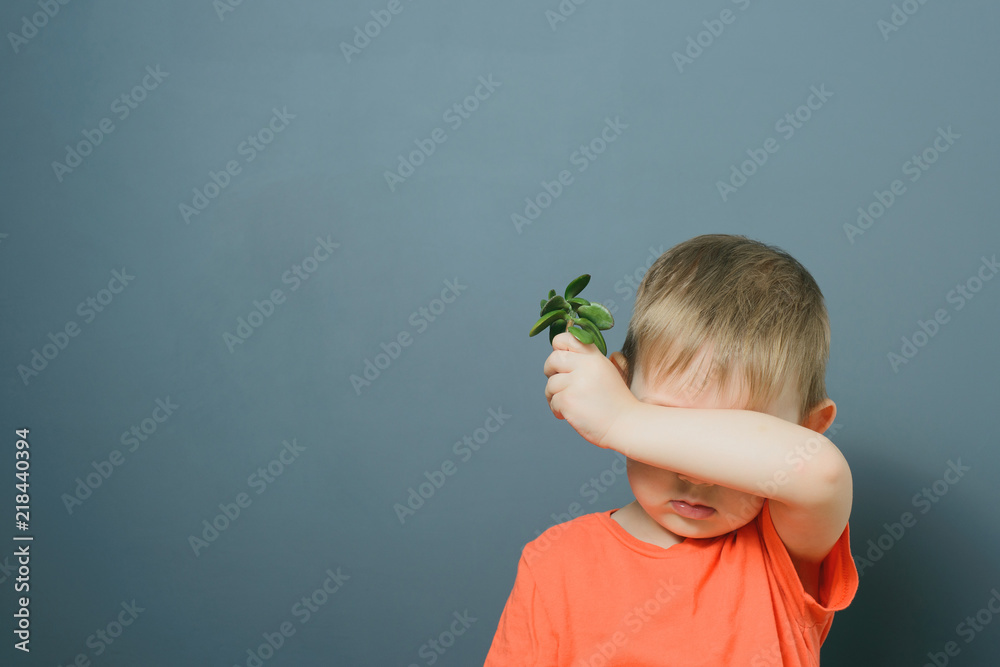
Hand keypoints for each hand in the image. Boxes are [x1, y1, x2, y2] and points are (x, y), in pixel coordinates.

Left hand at [543, 331, 638, 449]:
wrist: (626, 425)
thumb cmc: (615, 402)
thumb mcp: (605, 372)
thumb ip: (585, 361)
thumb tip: (559, 353)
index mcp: (595, 357)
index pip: (568, 338)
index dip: (558, 346)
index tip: (561, 359)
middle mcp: (586, 366)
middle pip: (553, 359)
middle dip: (550, 371)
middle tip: (559, 383)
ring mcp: (576, 383)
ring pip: (550, 383)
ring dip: (555, 396)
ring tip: (569, 404)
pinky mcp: (568, 400)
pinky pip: (553, 401)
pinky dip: (558, 410)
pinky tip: (571, 414)